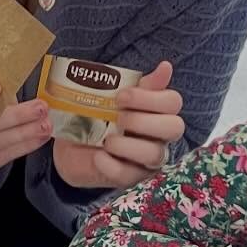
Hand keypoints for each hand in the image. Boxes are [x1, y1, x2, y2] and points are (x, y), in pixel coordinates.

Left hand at [52, 60, 184, 190]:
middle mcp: (159, 136)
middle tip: (118, 118)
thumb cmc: (97, 118)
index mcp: (157, 112)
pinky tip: (98, 157)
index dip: (150, 98)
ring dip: (128, 145)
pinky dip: (111, 165)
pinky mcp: (131, 179)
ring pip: (155, 154)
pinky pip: (129, 176)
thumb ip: (141, 85)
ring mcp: (147, 160)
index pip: (173, 102)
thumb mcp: (113, 97)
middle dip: (144, 121)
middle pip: (174, 127)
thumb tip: (166, 66)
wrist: (71, 147)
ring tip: (107, 140)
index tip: (121, 97)